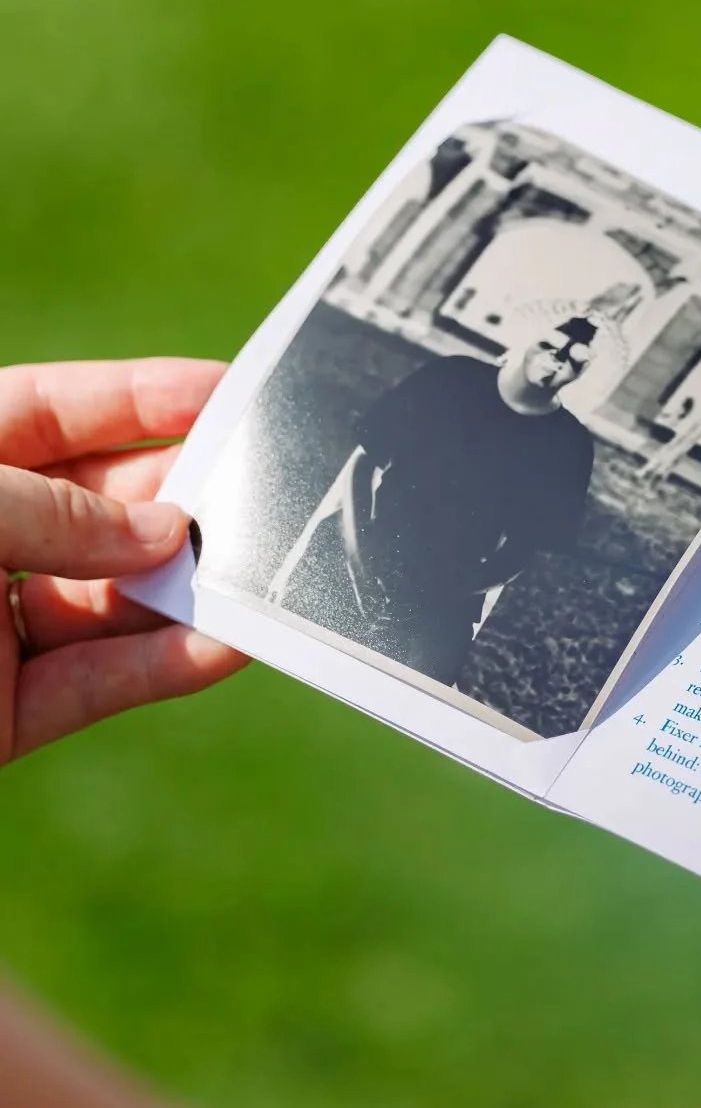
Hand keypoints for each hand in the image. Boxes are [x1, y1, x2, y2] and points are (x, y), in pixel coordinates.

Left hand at [0, 359, 246, 764]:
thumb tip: (163, 533)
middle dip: (181, 501)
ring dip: (189, 591)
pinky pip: (98, 683)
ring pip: (114, 601)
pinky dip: (166, 666)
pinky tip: (230, 645)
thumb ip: (55, 513)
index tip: (232, 393)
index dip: (143, 397)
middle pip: (101, 508)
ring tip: (268, 575)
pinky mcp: (2, 715)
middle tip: (267, 494)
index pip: (54, 412)